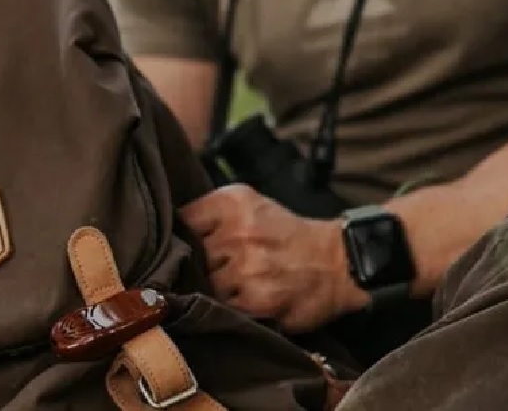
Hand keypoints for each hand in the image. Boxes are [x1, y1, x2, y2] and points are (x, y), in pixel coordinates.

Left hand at [180, 184, 369, 332]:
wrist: (336, 264)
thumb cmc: (288, 236)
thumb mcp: (251, 206)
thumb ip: (211, 215)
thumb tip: (170, 234)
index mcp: (233, 201)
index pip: (181, 221)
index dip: (183, 237)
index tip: (191, 245)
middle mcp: (238, 230)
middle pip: (189, 257)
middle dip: (199, 265)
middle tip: (219, 267)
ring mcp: (246, 267)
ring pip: (203, 285)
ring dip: (213, 289)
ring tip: (235, 284)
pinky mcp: (255, 300)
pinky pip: (222, 307)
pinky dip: (229, 306)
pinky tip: (245, 298)